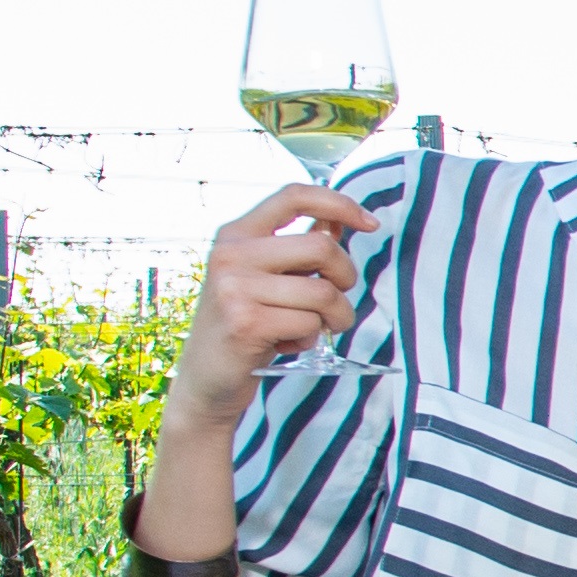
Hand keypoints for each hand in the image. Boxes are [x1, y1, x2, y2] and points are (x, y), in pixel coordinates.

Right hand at [172, 184, 368, 433]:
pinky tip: (287, 344)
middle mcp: (231, 255)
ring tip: (314, 328)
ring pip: (323, 292)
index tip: (370, 223)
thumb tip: (341, 221)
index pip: (293, 196)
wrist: (205, 380)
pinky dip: (311, 337)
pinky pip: (311, 323)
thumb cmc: (244, 324)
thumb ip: (296, 250)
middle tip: (337, 299)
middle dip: (346, 276)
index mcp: (236, 234)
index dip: (339, 203)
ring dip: (335, 316)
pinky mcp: (246, 324)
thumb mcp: (262, 277)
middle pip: (322, 247)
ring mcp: (234, 288)